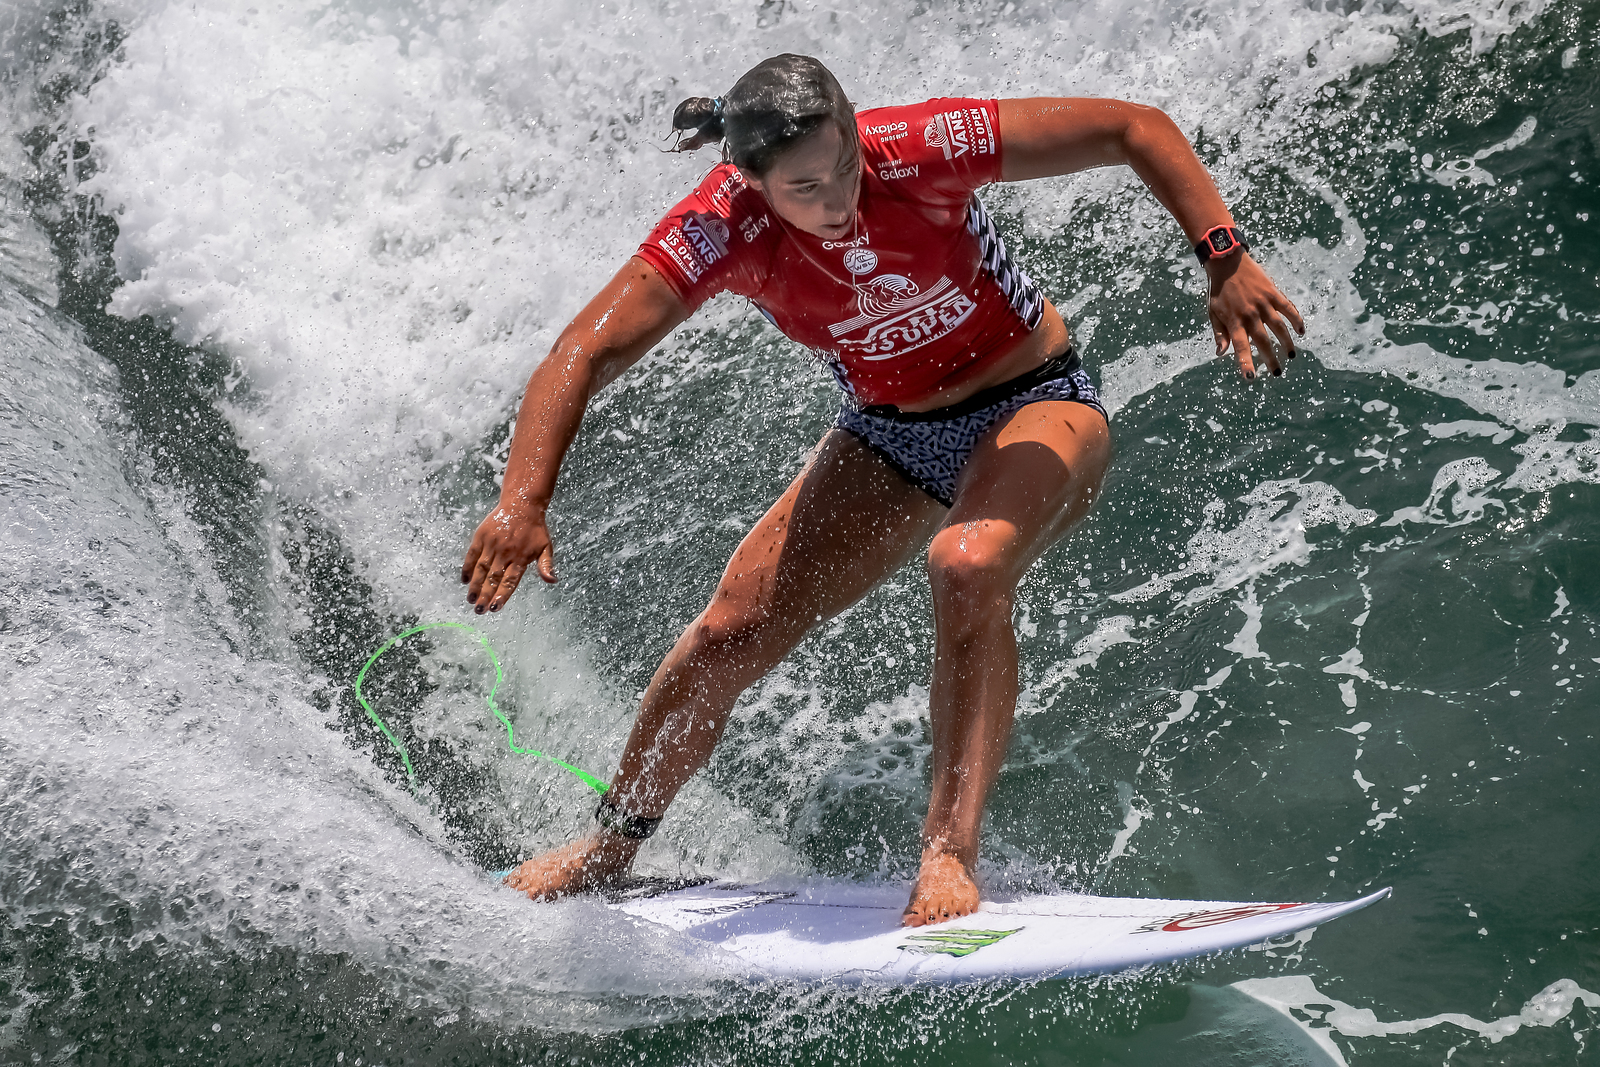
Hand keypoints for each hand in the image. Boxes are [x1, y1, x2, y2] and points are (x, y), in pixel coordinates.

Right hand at [460, 499, 557, 612]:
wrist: (522, 504)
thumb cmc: (535, 529)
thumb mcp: (546, 546)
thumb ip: (546, 565)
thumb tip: (552, 581)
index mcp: (521, 557)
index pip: (510, 581)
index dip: (502, 595)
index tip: (494, 607)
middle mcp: (505, 552)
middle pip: (493, 578)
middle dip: (485, 595)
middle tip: (479, 611)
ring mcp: (492, 544)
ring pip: (481, 569)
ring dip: (475, 585)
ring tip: (470, 600)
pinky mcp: (481, 536)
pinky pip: (472, 554)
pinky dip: (467, 567)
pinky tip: (464, 581)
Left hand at [1206, 253, 1304, 378]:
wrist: (1226, 263)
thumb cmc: (1218, 291)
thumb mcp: (1213, 313)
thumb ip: (1219, 333)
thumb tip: (1220, 353)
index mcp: (1234, 321)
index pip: (1240, 347)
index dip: (1246, 362)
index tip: (1251, 377)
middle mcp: (1250, 314)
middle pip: (1263, 341)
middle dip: (1270, 359)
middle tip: (1277, 372)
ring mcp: (1263, 303)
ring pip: (1279, 327)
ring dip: (1286, 342)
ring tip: (1290, 355)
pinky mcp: (1272, 293)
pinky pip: (1287, 308)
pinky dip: (1296, 319)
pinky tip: (1301, 331)